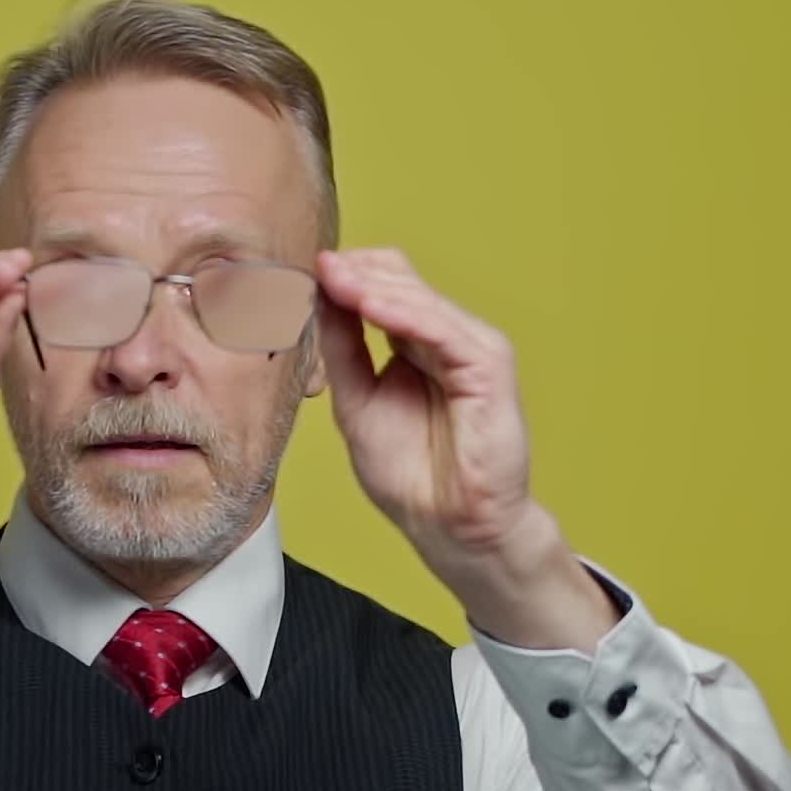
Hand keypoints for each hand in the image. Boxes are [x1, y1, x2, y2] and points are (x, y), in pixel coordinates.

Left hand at [314, 247, 531, 571]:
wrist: (447, 525)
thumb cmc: (409, 474)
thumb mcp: (357, 403)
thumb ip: (342, 351)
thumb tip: (318, 298)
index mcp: (415, 343)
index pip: (382, 288)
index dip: (344, 277)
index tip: (299, 272)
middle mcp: (445, 338)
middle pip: (401, 281)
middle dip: (353, 273)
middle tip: (312, 266)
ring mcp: (471, 349)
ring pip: (420, 299)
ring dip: (372, 286)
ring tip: (333, 277)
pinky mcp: (490, 367)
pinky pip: (444, 330)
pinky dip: (406, 314)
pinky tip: (370, 306)